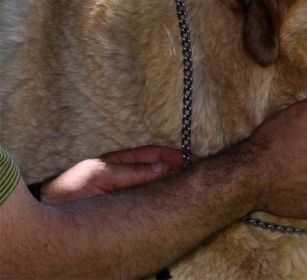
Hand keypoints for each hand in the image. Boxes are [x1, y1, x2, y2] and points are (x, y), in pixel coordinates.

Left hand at [39, 145, 190, 205]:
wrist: (49, 209)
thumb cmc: (70, 189)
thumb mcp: (101, 175)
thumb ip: (132, 171)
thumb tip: (164, 167)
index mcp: (121, 161)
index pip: (155, 154)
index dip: (175, 155)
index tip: (194, 159)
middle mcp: (125, 173)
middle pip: (159, 166)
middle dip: (180, 166)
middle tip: (200, 170)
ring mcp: (125, 187)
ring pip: (155, 181)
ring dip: (173, 180)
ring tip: (192, 183)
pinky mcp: (124, 203)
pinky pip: (148, 196)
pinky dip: (163, 194)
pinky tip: (172, 197)